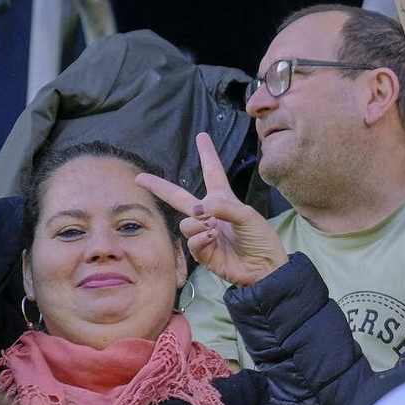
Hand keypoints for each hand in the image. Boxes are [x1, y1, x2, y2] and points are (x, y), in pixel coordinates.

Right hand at [136, 133, 288, 287]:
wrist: (265, 268)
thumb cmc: (262, 239)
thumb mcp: (247, 215)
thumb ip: (222, 207)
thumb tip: (196, 210)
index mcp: (224, 200)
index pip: (213, 172)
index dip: (207, 154)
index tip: (201, 137)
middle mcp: (210, 214)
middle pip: (179, 196)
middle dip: (159, 186)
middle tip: (140, 177)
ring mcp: (204, 233)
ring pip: (186, 222)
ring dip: (198, 223)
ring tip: (215, 228)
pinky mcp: (202, 252)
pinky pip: (191, 240)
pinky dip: (201, 238)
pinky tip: (214, 238)